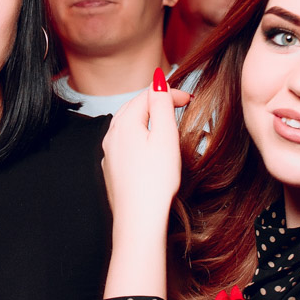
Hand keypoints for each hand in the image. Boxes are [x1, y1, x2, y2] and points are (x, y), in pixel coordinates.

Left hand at [101, 71, 185, 221]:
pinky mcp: (112, 168)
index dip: (170, 92)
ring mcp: (109, 152)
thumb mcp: (165, 137)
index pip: (147, 95)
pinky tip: (148, 144)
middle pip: (134, 107)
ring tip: (165, 119)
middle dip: (156, 101)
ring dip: (146, 116)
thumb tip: (158, 80)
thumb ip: (161, 105)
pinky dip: (138, 135)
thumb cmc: (155, 182)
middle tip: (180, 104)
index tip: (190, 98)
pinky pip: (124, 142)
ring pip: (127, 124)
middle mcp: (112, 135)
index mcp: (125, 123)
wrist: (138, 219)